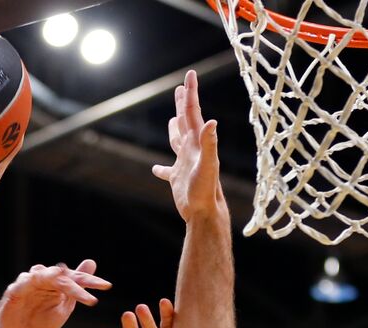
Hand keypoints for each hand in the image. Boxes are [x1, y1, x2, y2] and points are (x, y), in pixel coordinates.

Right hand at [0, 261, 110, 327]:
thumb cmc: (40, 322)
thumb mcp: (64, 306)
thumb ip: (76, 288)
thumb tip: (91, 261)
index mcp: (56, 283)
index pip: (76, 278)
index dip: (92, 281)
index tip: (108, 286)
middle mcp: (43, 279)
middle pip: (63, 275)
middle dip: (79, 279)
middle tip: (96, 285)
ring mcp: (28, 283)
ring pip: (44, 274)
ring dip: (55, 275)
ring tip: (65, 275)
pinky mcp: (14, 291)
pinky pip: (24, 282)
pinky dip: (32, 280)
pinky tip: (40, 281)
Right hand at [152, 70, 222, 221]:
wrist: (204, 213)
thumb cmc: (206, 191)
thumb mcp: (208, 165)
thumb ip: (209, 143)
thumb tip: (212, 121)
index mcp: (197, 143)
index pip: (193, 113)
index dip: (191, 93)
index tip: (190, 74)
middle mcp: (192, 150)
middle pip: (185, 121)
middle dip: (183, 104)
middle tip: (181, 87)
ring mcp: (184, 164)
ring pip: (176, 141)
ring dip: (174, 128)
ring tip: (171, 119)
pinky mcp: (178, 179)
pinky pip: (167, 171)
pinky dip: (161, 169)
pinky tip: (155, 169)